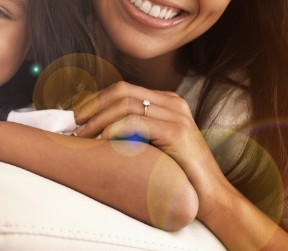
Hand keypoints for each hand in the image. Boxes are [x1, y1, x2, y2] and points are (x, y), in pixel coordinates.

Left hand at [73, 81, 225, 216]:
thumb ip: (134, 129)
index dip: (97, 99)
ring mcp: (177, 115)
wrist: (212, 197)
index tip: (79, 115)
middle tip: (75, 122)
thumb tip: (96, 125)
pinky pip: (136, 121)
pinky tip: (102, 139)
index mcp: (167, 101)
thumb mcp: (154, 143)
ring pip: (126, 104)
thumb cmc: (178, 173)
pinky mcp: (177, 131)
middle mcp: (173, 102)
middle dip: (94, 104)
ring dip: (98, 118)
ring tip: (83, 135)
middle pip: (122, 90)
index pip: (124, 89)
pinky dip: (114, 128)